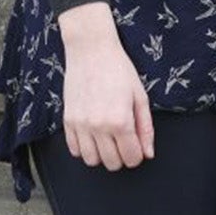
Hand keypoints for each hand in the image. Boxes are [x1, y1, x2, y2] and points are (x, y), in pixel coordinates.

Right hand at [57, 2, 155, 170]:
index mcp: (120, 120)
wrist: (91, 51)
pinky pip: (75, 150)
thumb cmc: (118, 69)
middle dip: (122, 156)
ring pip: (91, 161)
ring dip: (102, 155)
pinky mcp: (67, 122)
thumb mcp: (140, 96)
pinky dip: (85, 148)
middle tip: (125, 141)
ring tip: (109, 139)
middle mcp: (98, 126)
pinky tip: (94, 135)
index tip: (137, 146)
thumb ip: (145, 128)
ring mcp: (80, 125)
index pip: (131, 158)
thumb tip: (148, 153)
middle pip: (112, 163)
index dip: (137, 155)